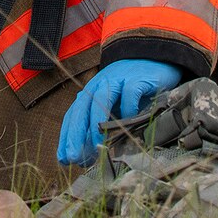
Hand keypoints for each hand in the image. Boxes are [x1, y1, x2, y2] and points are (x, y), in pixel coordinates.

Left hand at [56, 59, 182, 165]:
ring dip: (96, 122)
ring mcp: (117, 79)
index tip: (64, 159)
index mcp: (90, 93)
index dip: (67, 137)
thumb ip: (103, 122)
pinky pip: (129, 93)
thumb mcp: (115, 106)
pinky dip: (129, 109)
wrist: (153, 59)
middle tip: (73, 157)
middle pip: (81, 109)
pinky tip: (129, 123)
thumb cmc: (132, 88)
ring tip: (96, 144)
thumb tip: (91, 151)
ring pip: (100, 100)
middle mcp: (99, 85)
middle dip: (75, 134)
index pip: (74, 115)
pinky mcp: (136, 78)